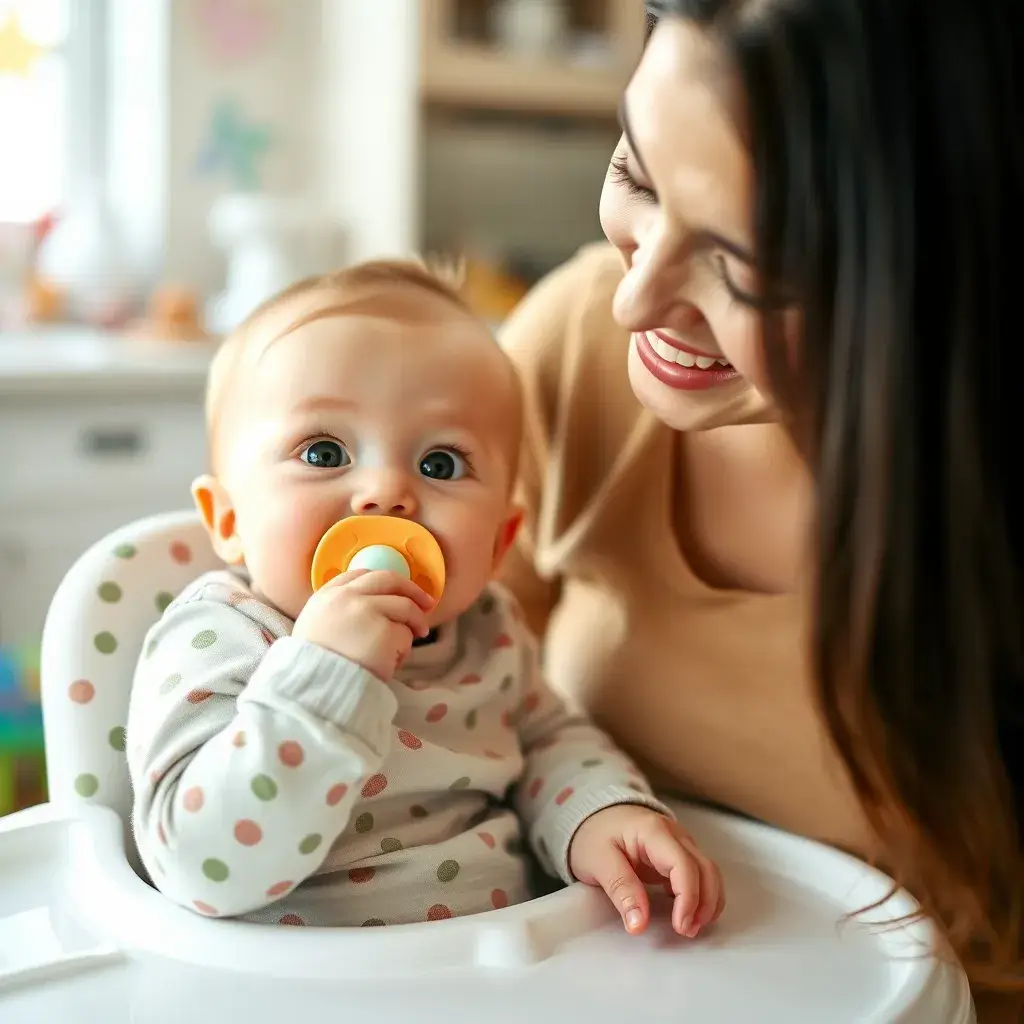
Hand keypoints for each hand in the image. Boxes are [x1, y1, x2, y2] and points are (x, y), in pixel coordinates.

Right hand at [293, 569, 433, 679]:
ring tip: (405, 649)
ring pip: (404, 608)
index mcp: (326, 596)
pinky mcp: (385, 632)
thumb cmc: (315, 668)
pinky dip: (403, 652)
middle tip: (427, 604)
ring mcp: (367, 611)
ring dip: (413, 625)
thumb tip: (371, 610)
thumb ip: (337, 614)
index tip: (395, 591)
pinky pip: (406, 636)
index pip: (360, 575)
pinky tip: (389, 666)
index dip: (382, 582)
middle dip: (412, 590)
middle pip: (389, 580)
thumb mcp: (314, 630)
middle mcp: (347, 597)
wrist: (314, 692)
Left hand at [568, 804, 724, 937]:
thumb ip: (620, 889)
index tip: (680, 926)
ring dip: (708, 901)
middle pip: (705, 869)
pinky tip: (691, 915)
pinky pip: (701, 875)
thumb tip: (638, 925)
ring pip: (709, 872)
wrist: (593, 816)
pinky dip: (703, 896)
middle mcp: (675, 834)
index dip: (688, 898)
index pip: (684, 865)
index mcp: (654, 831)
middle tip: (686, 932)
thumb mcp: (598, 861)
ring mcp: (680, 843)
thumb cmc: (594, 835)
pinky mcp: (679, 854)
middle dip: (704, 903)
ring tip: (691, 928)